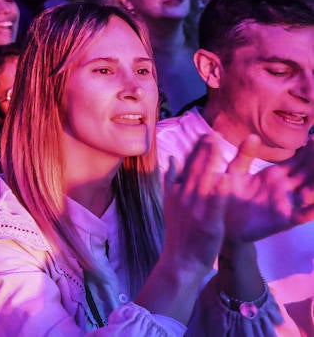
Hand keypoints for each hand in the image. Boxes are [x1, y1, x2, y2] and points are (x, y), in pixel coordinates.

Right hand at [159, 134, 233, 273]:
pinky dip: (218, 190)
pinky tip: (224, 177)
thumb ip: (171, 180)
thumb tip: (170, 158)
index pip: (186, 166)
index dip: (196, 150)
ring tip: (217, 147)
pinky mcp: (207, 222)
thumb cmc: (180, 232)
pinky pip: (214, 203)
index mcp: (175, 191)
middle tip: (212, 134)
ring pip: (203, 180)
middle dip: (203, 151)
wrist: (180, 260)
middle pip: (194, 169)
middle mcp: (183, 197)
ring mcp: (194, 209)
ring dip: (210, 163)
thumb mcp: (170, 203)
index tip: (204, 135)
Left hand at [223, 135, 313, 242]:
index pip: (297, 160)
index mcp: (274, 174)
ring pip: (312, 190)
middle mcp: (285, 188)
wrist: (220, 222)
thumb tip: (253, 135)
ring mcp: (287, 203)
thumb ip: (245, 154)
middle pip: (308, 172)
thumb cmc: (226, 195)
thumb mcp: (235, 172)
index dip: (308, 150)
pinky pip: (306, 213)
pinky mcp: (285, 219)